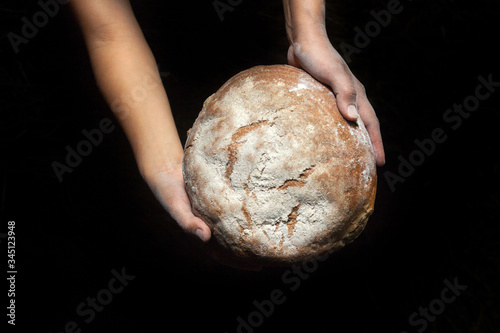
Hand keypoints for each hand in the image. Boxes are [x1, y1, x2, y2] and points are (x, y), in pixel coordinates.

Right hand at [145, 164, 261, 269]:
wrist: (167, 169)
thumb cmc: (169, 192)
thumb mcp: (177, 208)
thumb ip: (188, 223)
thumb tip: (206, 238)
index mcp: (200, 233)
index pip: (223, 253)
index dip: (239, 262)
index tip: (257, 266)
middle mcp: (210, 225)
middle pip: (233, 241)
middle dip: (250, 249)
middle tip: (271, 251)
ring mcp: (215, 212)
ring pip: (236, 225)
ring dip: (251, 229)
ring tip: (272, 231)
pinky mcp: (219, 197)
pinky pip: (235, 207)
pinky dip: (246, 210)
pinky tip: (261, 207)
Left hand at [287, 35, 385, 165]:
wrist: (302, 41)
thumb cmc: (319, 56)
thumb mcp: (333, 74)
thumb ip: (344, 94)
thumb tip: (353, 119)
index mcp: (357, 94)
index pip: (371, 124)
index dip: (376, 143)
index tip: (380, 163)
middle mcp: (349, 97)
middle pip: (362, 126)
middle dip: (367, 145)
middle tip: (368, 165)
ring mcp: (335, 97)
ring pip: (347, 122)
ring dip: (351, 139)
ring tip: (350, 157)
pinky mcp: (321, 97)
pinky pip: (330, 118)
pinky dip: (333, 130)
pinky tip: (325, 139)